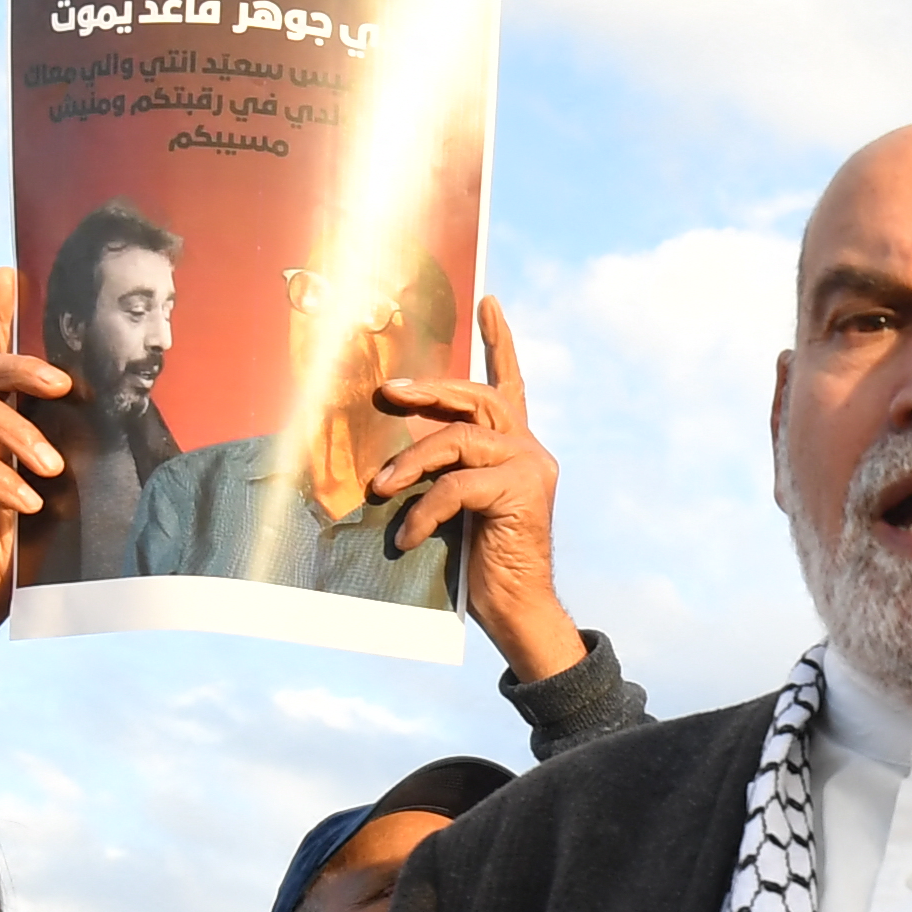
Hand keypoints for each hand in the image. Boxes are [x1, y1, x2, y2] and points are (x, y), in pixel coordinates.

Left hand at [365, 298, 580, 684]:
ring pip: (460, 440)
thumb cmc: (479, 563)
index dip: (500, 342)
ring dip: (411, 462)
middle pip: (477, 397)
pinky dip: (424, 509)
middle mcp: (529, 450)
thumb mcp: (455, 504)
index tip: (488, 301)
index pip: (510, 384)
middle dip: (429, 390)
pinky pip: (457, 486)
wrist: (516, 610)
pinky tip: (407, 537)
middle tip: (388, 392)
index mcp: (515, 448)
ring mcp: (530, 468)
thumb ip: (442, 469)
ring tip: (381, 490)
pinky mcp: (522, 492)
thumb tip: (389, 448)